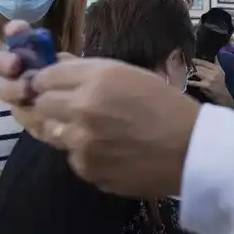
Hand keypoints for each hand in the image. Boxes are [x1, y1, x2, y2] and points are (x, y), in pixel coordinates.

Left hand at [0, 21, 196, 196]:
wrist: (193, 150)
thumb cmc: (168, 106)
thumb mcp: (132, 75)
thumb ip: (89, 71)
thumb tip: (56, 63)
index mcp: (97, 79)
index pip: (45, 76)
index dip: (46, 81)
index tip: (53, 86)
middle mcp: (83, 109)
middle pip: (40, 105)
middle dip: (51, 105)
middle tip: (72, 109)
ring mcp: (82, 143)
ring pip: (52, 133)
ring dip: (67, 130)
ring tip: (96, 133)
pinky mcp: (87, 170)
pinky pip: (72, 158)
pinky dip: (85, 154)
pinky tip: (110, 152)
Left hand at [188, 59, 231, 105]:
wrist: (222, 95)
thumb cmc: (220, 83)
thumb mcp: (221, 72)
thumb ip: (216, 63)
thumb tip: (214, 55)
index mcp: (217, 68)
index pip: (205, 62)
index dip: (197, 61)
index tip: (191, 59)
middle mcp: (213, 73)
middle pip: (200, 67)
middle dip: (192, 66)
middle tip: (186, 65)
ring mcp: (209, 79)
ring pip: (197, 73)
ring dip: (190, 72)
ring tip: (185, 71)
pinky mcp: (205, 86)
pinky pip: (195, 82)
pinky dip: (190, 81)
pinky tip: (186, 80)